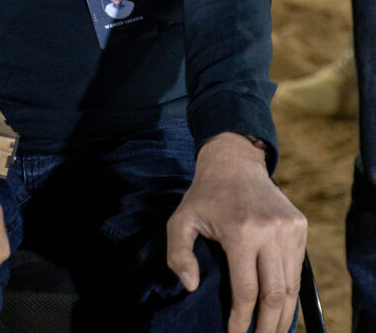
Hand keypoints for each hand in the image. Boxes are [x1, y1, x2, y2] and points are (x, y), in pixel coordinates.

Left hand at [166, 132, 306, 332]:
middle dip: (267, 327)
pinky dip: (291, 293)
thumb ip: (178, 253)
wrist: (235, 162)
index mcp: (241, 231)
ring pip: (291, 286)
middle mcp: (270, 231)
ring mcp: (289, 228)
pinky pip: (297, 270)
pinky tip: (281, 310)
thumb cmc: (205, 195)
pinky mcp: (300, 227)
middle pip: (275, 294)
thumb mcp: (181, 220)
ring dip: (283, 316)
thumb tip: (191, 286)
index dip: (241, 319)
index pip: (246, 290)